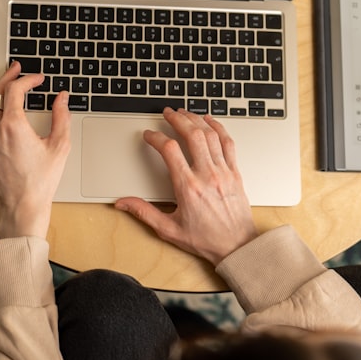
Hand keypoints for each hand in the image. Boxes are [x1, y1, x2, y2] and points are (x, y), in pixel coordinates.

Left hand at [0, 62, 70, 238]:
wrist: (21, 208)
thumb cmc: (41, 181)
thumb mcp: (59, 146)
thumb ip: (61, 117)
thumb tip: (62, 98)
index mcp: (13, 127)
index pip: (15, 90)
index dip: (27, 79)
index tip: (37, 79)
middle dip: (7, 77)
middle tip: (16, 68)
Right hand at [116, 108, 258, 264]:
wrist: (237, 246)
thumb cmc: (206, 240)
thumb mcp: (169, 229)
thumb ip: (144, 213)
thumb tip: (123, 203)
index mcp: (188, 188)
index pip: (170, 151)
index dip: (156, 138)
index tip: (149, 135)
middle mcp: (207, 175)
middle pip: (192, 135)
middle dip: (177, 119)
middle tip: (167, 113)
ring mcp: (224, 172)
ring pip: (211, 135)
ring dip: (196, 120)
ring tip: (185, 113)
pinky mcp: (235, 173)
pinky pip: (228, 143)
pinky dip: (218, 128)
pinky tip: (210, 121)